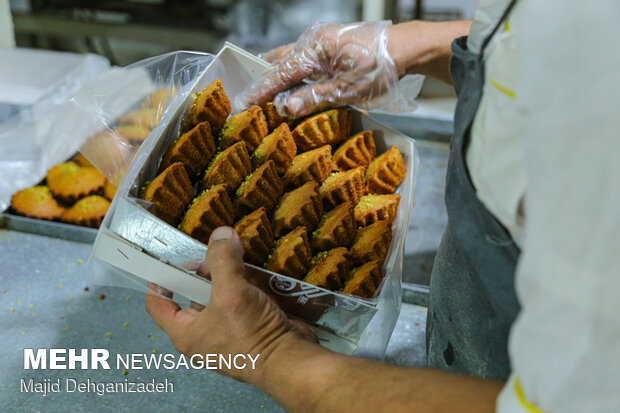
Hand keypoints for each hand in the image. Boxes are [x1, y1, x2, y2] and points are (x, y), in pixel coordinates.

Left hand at [145, 226, 316, 382]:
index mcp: (186, 333)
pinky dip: (248, 285)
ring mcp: (228, 330)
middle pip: (194, 293)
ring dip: (231, 276)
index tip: (165, 260)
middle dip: (205, 271)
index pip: (159, 304)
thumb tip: (221, 235)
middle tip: (216, 253)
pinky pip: (243, 300)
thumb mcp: (232, 293)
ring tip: (239, 258)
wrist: (290, 360)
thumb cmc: (253, 337)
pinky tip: (257, 274)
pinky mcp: (249, 326)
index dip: (159, 280)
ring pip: (222, 294)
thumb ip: (223, 260)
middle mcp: (204, 333)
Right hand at [237, 21, 402, 117]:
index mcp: (316, 48)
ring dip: (277, 76)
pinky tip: (288, 84)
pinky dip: (292, 71)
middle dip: (264, 81)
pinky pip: (302, 58)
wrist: (406, 47)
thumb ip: (315, 97)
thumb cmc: (381, 68)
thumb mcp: (349, 89)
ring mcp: (321, 39)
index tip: (244, 102)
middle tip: (248, 100)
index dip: (261, 90)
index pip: (280, 72)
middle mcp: (314, 39)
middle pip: (279, 62)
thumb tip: (287, 108)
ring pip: (289, 58)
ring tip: (262, 93)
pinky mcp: (329, 44)